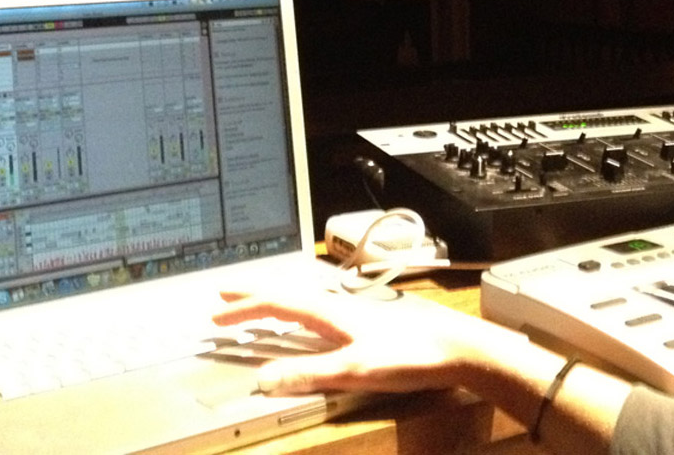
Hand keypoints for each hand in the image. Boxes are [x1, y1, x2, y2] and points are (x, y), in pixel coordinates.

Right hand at [212, 287, 528, 396]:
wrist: (457, 347)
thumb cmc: (411, 354)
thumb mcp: (354, 370)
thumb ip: (309, 374)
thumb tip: (264, 378)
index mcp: (331, 311)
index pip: (277, 303)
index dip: (245, 308)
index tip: (217, 315)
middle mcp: (340, 305)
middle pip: (288, 295)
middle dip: (254, 298)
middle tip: (226, 299)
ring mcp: (356, 311)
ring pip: (305, 301)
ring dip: (277, 303)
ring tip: (258, 308)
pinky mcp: (370, 322)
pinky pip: (322, 311)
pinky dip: (300, 313)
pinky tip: (309, 325)